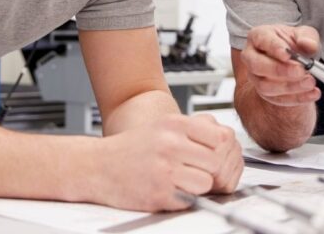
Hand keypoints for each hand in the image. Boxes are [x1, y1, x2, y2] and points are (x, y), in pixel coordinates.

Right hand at [98, 114, 242, 211]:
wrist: (96, 166)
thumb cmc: (131, 149)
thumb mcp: (161, 127)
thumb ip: (192, 131)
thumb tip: (226, 140)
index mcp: (174, 124)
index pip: (221, 136)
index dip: (221, 150)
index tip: (212, 157)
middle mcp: (170, 143)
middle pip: (217, 161)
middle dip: (212, 171)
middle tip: (199, 174)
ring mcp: (165, 169)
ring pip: (207, 182)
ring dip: (200, 187)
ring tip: (184, 183)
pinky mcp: (159, 193)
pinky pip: (190, 199)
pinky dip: (184, 199)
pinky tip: (170, 191)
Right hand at [242, 25, 321, 106]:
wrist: (296, 62)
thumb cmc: (295, 44)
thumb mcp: (305, 34)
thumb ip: (308, 37)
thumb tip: (308, 44)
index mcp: (258, 36)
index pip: (262, 40)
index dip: (274, 47)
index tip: (288, 54)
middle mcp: (251, 56)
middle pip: (257, 65)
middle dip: (279, 70)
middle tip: (301, 71)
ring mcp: (255, 77)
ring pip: (265, 86)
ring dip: (290, 87)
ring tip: (310, 82)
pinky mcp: (264, 93)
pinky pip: (277, 99)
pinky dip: (297, 98)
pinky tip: (312, 93)